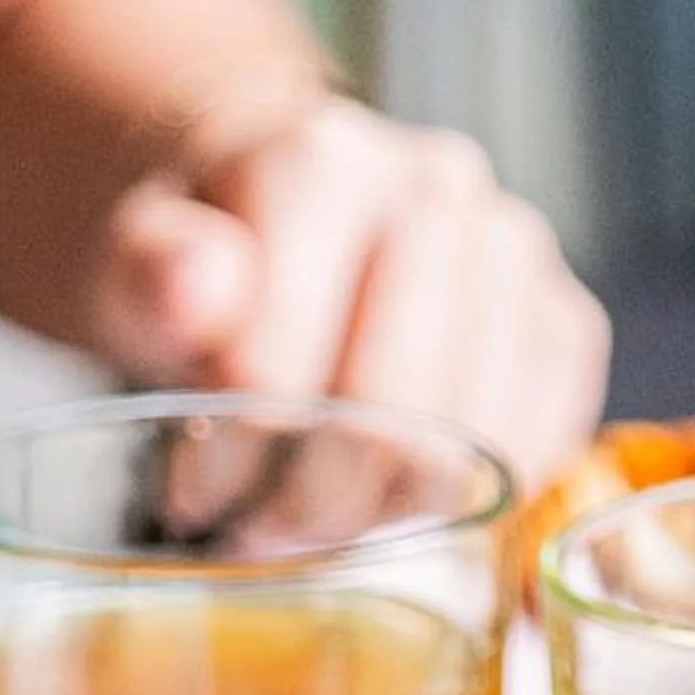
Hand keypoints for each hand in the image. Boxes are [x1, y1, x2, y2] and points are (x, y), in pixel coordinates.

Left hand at [83, 91, 610, 485]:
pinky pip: (541, 442)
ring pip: (477, 441)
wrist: (268, 221)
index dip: (235, 454)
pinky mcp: (561, 318)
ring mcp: (513, 252)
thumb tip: (197, 288)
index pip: (278, 365)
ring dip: (396, 512)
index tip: (194, 491)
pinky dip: (475, 498)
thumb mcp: (133, 268)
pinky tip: (403, 499)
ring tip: (326, 520)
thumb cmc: (201, 265)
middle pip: (393, 410)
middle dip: (319, 499)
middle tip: (264, 532)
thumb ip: (149, 273)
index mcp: (320, 163)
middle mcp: (437, 188)